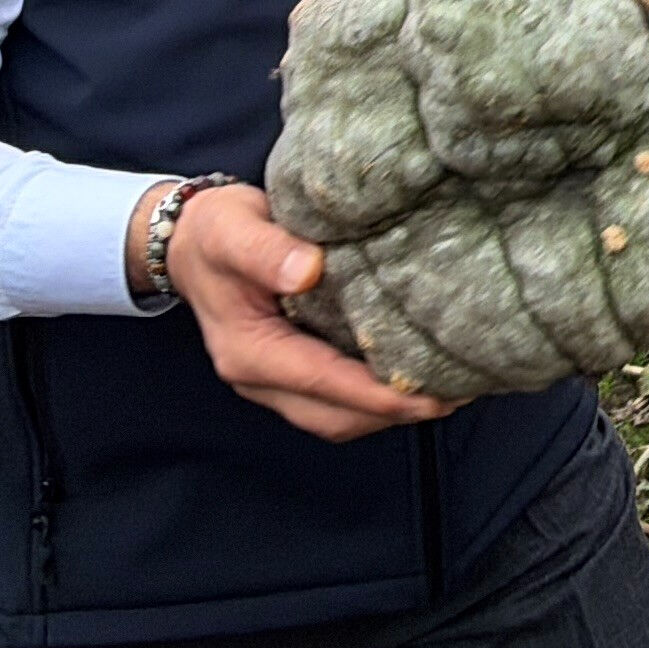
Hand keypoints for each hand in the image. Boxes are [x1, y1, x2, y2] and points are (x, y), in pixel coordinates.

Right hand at [134, 182, 459, 441]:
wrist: (191, 240)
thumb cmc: (214, 232)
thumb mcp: (232, 230)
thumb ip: (266, 250)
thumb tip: (308, 271)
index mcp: (248, 351)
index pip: (322, 381)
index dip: (377, 394)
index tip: (430, 394)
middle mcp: (259, 378)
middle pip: (335, 416)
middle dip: (394, 413)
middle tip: (457, 394)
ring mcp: (273, 381)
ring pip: (336, 418)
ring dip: (387, 413)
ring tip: (447, 391)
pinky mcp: (290, 371)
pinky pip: (334, 400)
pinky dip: (373, 398)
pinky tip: (411, 375)